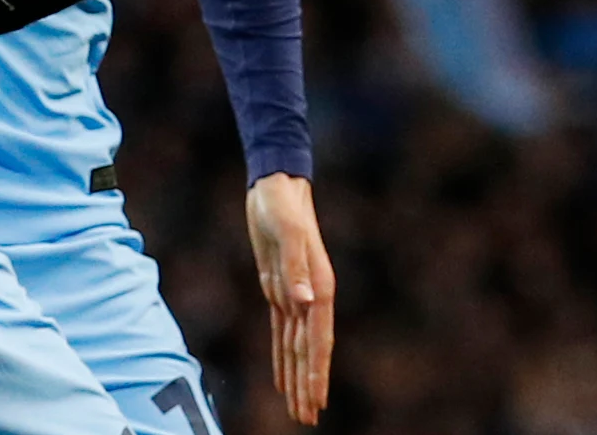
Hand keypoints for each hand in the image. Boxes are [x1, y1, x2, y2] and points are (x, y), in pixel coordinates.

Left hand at [246, 173, 334, 424]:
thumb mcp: (286, 231)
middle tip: (307, 417)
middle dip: (308, 384)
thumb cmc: (282, 204)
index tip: (317, 401)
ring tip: (298, 408)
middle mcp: (312, 296)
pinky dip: (281, 357)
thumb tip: (305, 303)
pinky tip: (282, 376)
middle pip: (309, 350)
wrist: (276, 185)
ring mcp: (297, 294)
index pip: (318, 339)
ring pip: (295, 346)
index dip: (317, 371)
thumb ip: (296, 267)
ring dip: (296, 376)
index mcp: (320, 286)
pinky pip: (280, 332)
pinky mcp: (279, 289)